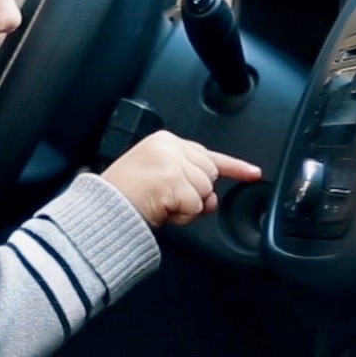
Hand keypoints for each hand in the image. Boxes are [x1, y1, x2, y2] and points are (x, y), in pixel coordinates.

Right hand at [101, 131, 260, 227]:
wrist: (102, 210)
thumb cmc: (123, 198)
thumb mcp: (159, 181)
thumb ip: (188, 182)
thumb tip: (212, 199)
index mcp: (164, 141)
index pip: (207, 153)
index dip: (233, 167)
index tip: (253, 173)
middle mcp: (169, 146)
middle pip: (209, 174)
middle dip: (196, 193)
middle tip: (170, 200)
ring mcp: (171, 162)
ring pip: (205, 191)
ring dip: (187, 206)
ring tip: (161, 204)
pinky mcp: (172, 179)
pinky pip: (195, 205)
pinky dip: (182, 215)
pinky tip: (163, 210)